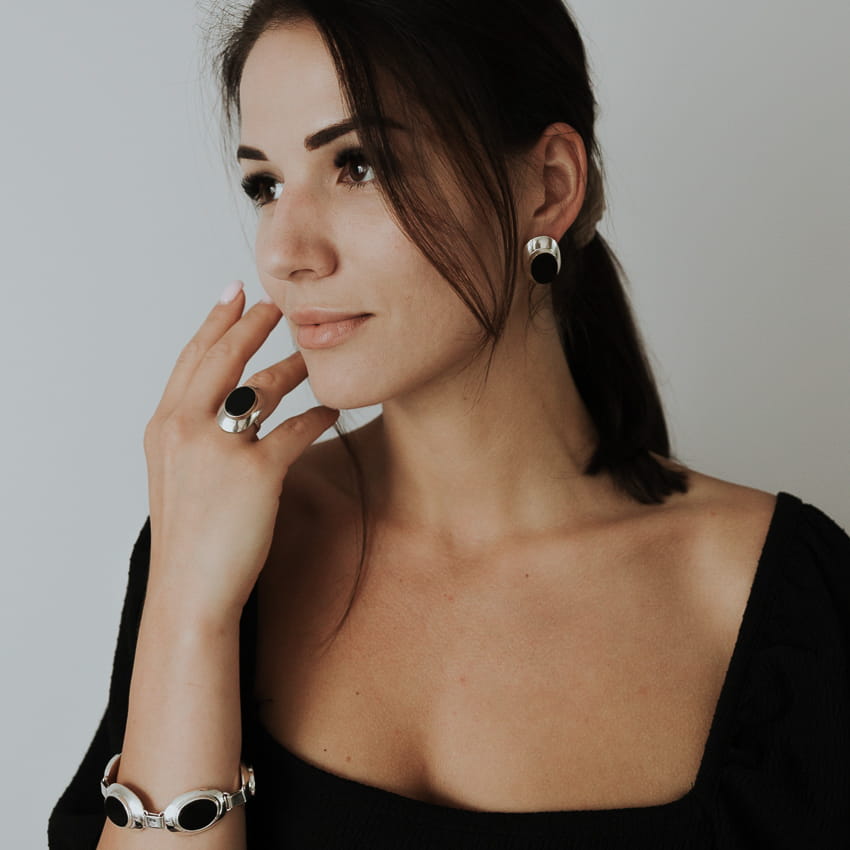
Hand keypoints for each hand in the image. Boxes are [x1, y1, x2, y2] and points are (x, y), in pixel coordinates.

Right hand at [143, 283, 338, 621]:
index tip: (233, 293)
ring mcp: (219, 448)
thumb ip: (194, 436)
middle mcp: (184, 428)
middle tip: (278, 302)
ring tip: (314, 354)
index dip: (214, 322)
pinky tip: (333, 408)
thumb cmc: (189, 538)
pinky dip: (319, 414)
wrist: (189, 591)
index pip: (192, 360)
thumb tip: (227, 410)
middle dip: (253, 323)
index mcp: (164, 427)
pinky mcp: (256, 473)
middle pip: (224, 357)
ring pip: (263, 387)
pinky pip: (297, 428)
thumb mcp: (176, 476)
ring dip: (293, 366)